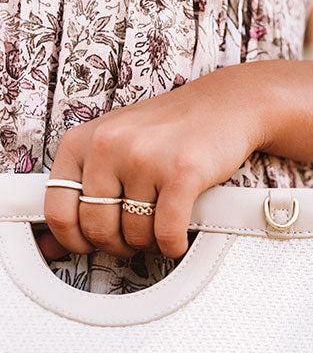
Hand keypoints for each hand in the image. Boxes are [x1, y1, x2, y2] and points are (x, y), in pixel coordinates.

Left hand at [43, 66, 267, 260]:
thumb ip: (82, 192)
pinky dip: (172, 246)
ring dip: (150, 243)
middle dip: (118, 245)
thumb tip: (50, 246)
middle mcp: (109, 146)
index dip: (73, 239)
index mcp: (83, 141)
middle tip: (133, 238)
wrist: (222, 106)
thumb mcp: (113, 150)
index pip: (58, 210)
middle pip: (97, 228)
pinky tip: (177, 239)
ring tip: (159, 227)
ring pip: (134, 234)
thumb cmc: (167, 132)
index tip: (89, 244)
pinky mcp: (181, 173)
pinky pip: (166, 234)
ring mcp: (145, 158)